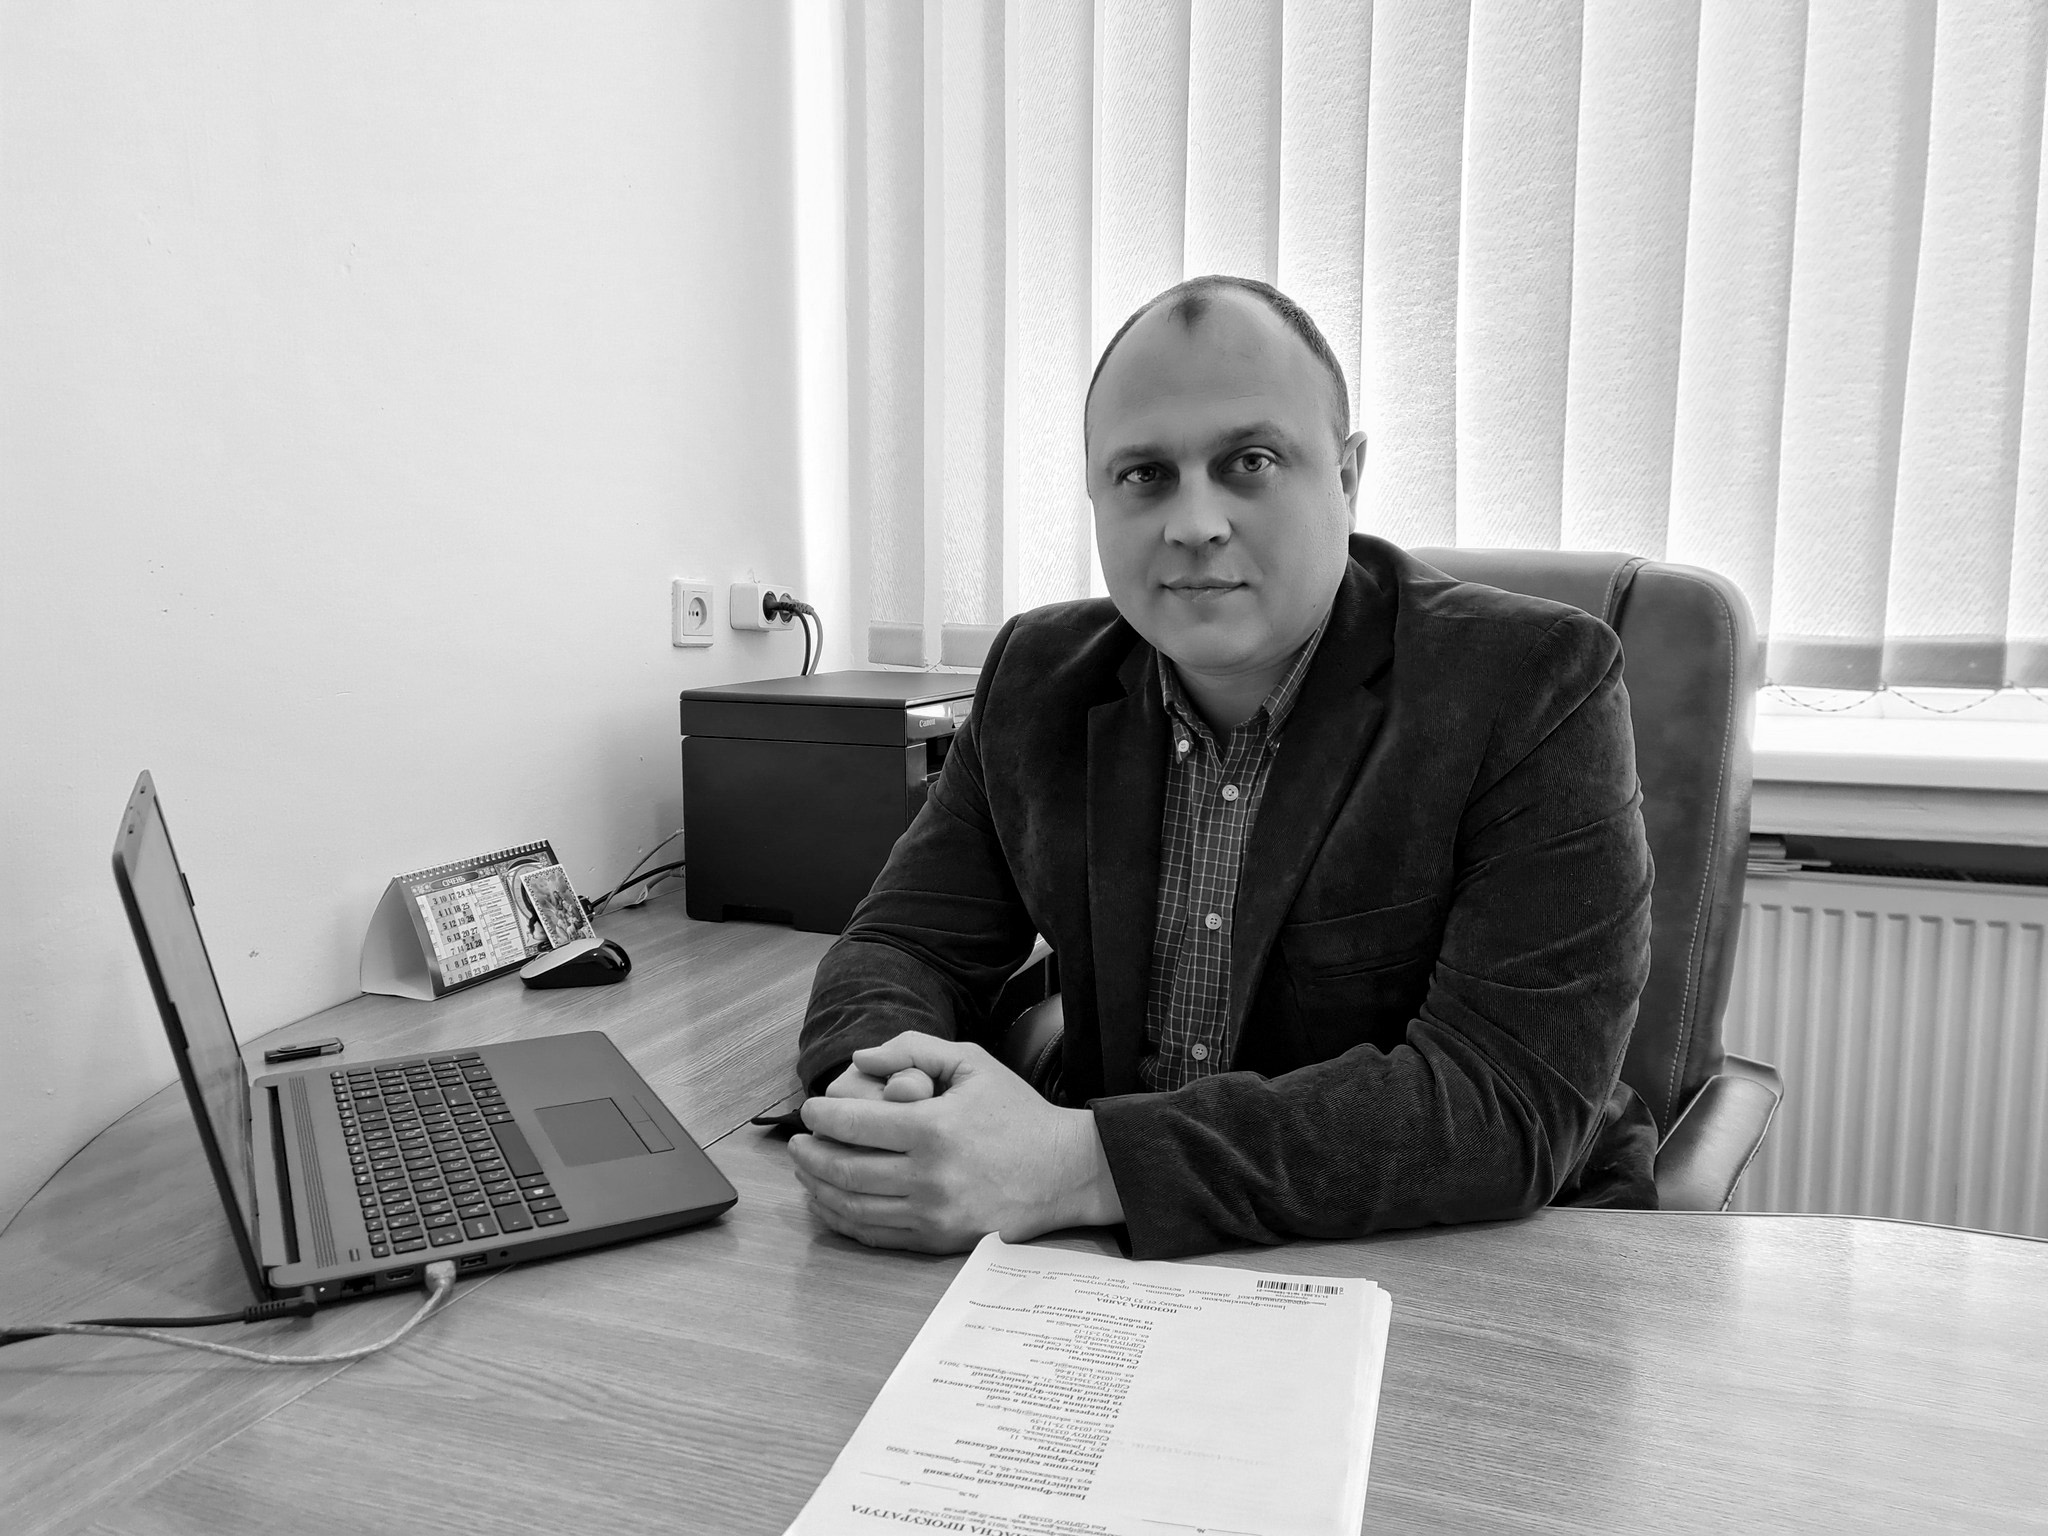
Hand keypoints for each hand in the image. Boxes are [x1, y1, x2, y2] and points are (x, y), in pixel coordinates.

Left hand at [789, 1031, 1122, 1252]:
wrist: (1064, 1170)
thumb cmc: (1016, 1112)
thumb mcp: (972, 1062)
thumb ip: (914, 1048)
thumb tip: (860, 1058)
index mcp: (934, 1128)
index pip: (853, 1125)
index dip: (820, 1117)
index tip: (809, 1111)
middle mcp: (929, 1176)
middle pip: (844, 1169)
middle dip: (809, 1155)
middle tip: (797, 1142)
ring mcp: (932, 1214)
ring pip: (851, 1207)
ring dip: (818, 1188)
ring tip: (807, 1169)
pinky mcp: (938, 1240)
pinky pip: (874, 1234)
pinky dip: (842, 1219)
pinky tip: (831, 1200)